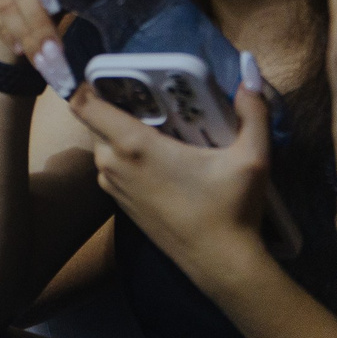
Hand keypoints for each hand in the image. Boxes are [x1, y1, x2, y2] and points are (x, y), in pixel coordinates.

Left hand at [70, 77, 273, 284]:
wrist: (220, 265)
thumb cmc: (231, 210)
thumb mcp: (253, 158)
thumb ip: (253, 113)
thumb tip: (250, 75)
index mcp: (132, 146)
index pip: (83, 104)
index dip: (86, 83)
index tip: (111, 72)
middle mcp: (112, 164)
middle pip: (94, 119)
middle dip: (115, 104)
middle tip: (149, 95)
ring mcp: (112, 186)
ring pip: (103, 143)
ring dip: (121, 130)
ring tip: (159, 123)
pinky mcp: (119, 203)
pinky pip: (111, 165)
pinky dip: (125, 154)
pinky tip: (159, 154)